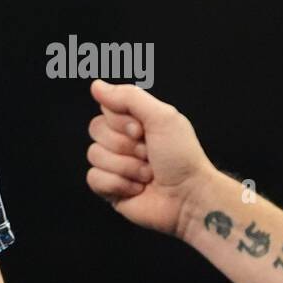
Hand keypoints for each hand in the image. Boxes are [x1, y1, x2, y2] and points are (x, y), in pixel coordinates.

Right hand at [85, 79, 215, 239]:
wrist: (189, 196)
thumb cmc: (182, 156)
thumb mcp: (161, 116)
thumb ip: (129, 97)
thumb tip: (96, 86)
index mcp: (135, 122)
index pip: (106, 109)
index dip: (121, 121)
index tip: (143, 131)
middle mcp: (123, 142)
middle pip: (96, 130)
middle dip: (125, 145)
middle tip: (148, 154)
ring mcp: (115, 166)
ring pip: (94, 155)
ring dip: (126, 166)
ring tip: (147, 174)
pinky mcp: (110, 189)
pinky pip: (94, 178)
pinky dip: (118, 184)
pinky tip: (137, 188)